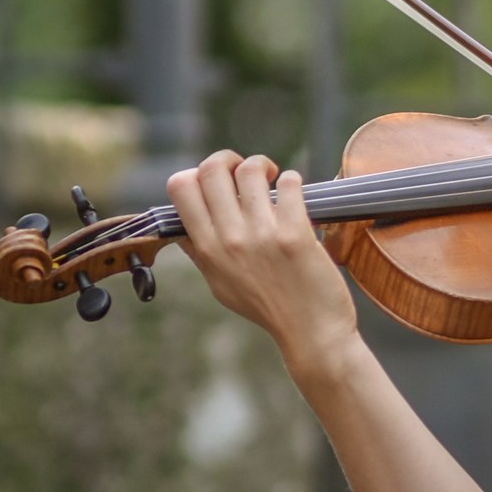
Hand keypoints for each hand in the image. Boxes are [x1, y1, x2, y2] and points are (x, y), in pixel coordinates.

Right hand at [170, 151, 358, 362]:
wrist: (311, 332)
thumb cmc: (267, 309)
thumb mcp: (220, 285)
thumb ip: (200, 253)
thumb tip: (182, 227)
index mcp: (207, 249)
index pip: (180, 187)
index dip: (196, 173)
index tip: (217, 182)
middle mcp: (229, 240)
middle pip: (210, 169)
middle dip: (228, 159)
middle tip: (247, 172)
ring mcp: (262, 236)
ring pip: (249, 170)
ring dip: (263, 166)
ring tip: (273, 179)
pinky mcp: (295, 234)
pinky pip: (289, 184)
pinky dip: (292, 180)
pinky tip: (295, 193)